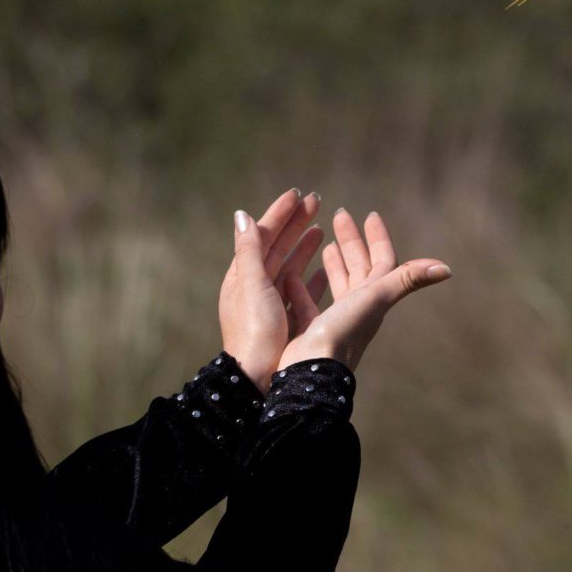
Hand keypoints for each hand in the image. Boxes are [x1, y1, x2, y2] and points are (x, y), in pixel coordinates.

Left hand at [220, 188, 323, 390]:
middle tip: (316, 201)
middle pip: (278, 247)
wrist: (257, 377)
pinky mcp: (284, 320)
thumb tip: (242, 215)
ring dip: (305, 247)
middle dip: (296, 223)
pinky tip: (328, 270)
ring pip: (290, 267)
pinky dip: (313, 277)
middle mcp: (255, 287)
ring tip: (321, 229)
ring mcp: (270, 304)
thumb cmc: (255, 331)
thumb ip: (249, 250)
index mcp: (243, 276)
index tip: (297, 194)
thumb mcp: (251, 285)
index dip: (280, 213)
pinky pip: (300, 291)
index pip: (263, 235)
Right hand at [279, 208, 450, 372]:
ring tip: (325, 242)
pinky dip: (304, 284)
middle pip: (360, 267)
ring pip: (339, 283)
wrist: (314, 372)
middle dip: (352, 241)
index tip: (369, 214)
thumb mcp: (376, 298)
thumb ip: (407, 280)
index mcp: (374, 297)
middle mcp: (359, 307)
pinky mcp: (314, 328)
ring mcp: (336, 318)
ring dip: (334, 262)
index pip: (382, 260)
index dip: (378, 237)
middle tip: (339, 215)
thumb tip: (447, 268)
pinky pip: (310, 300)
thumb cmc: (343, 332)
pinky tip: (293, 271)